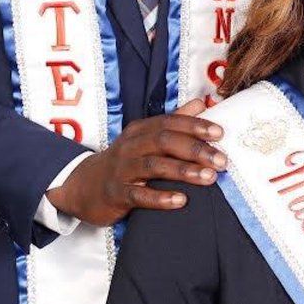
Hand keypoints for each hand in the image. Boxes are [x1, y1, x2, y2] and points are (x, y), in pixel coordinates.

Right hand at [46, 99, 225, 225]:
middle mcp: (130, 146)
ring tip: (209, 178)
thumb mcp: (144, 138)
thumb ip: (174, 120)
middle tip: (221, 160)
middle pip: (164, 141)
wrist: (82, 186)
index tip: (219, 133)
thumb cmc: (123, 161)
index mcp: (140, 130)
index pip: (169, 122)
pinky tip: (181, 201)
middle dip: (195, 149)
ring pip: (154, 166)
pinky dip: (160, 198)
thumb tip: (202, 103)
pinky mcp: (115, 193)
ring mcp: (121, 169)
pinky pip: (138, 195)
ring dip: (184, 171)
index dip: (195, 126)